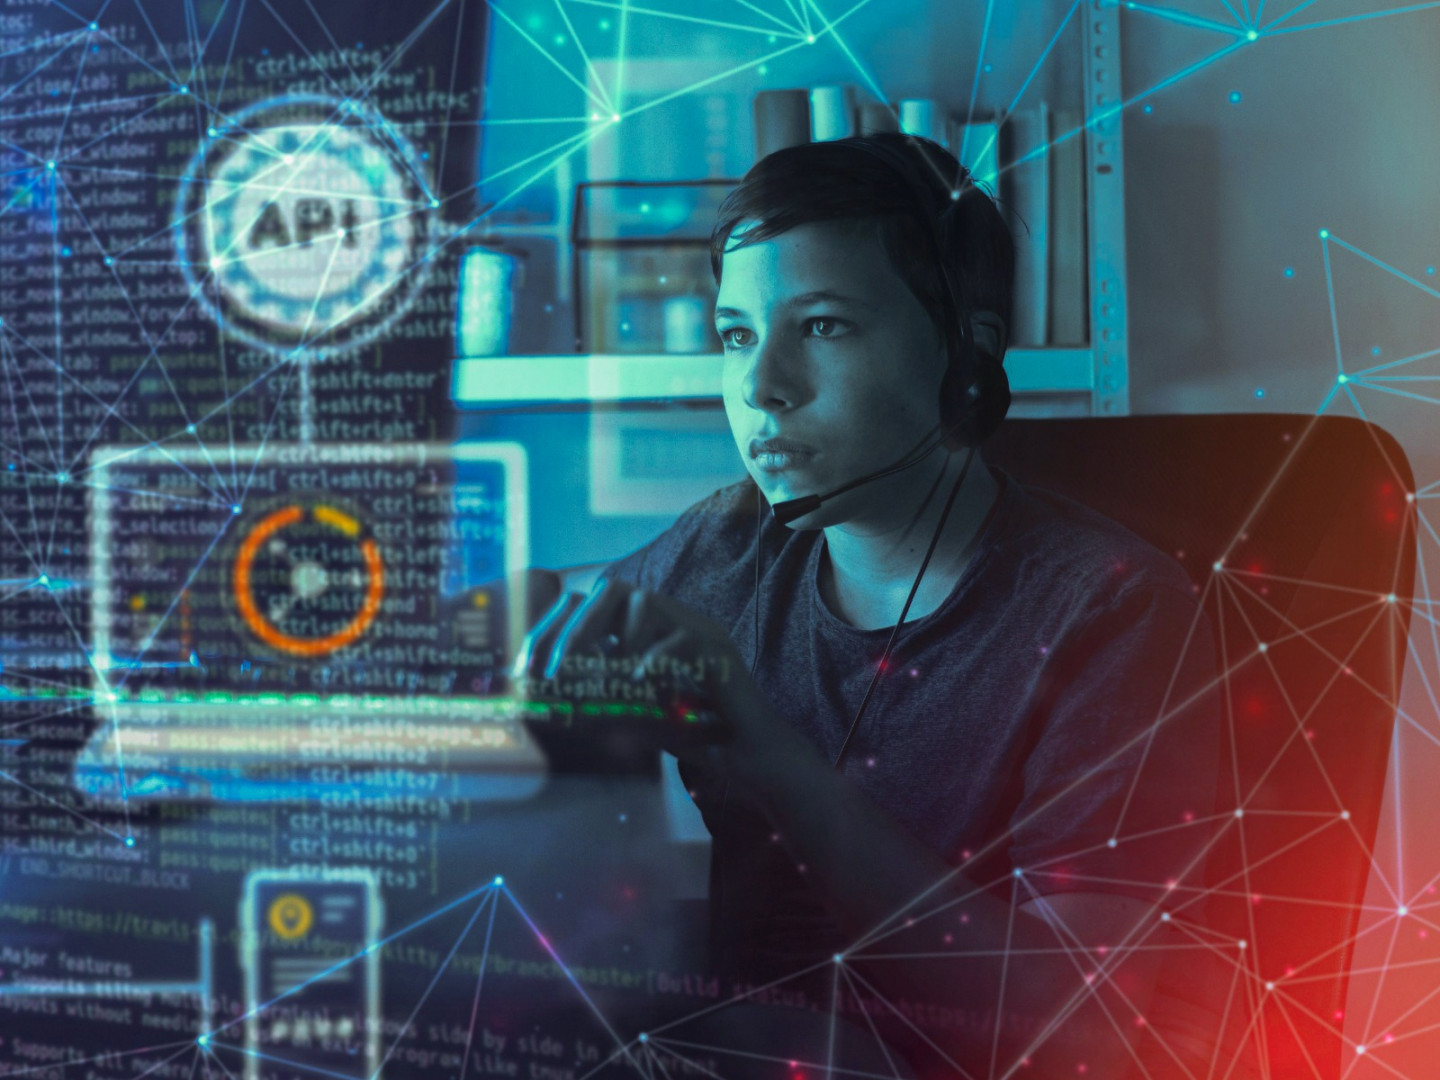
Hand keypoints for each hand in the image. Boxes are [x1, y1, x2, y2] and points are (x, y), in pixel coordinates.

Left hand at [513, 578, 801, 781]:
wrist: (753, 756)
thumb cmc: (696, 735)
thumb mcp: (636, 718)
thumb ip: (599, 705)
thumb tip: (546, 706)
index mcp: (645, 630)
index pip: (591, 603)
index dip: (556, 628)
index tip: (534, 669)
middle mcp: (669, 620)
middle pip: (611, 589)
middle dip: (576, 626)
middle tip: (559, 670)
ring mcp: (696, 630)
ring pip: (643, 599)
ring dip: (612, 638)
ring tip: (605, 680)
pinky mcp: (718, 653)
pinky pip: (679, 639)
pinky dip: (652, 661)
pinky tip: (640, 686)